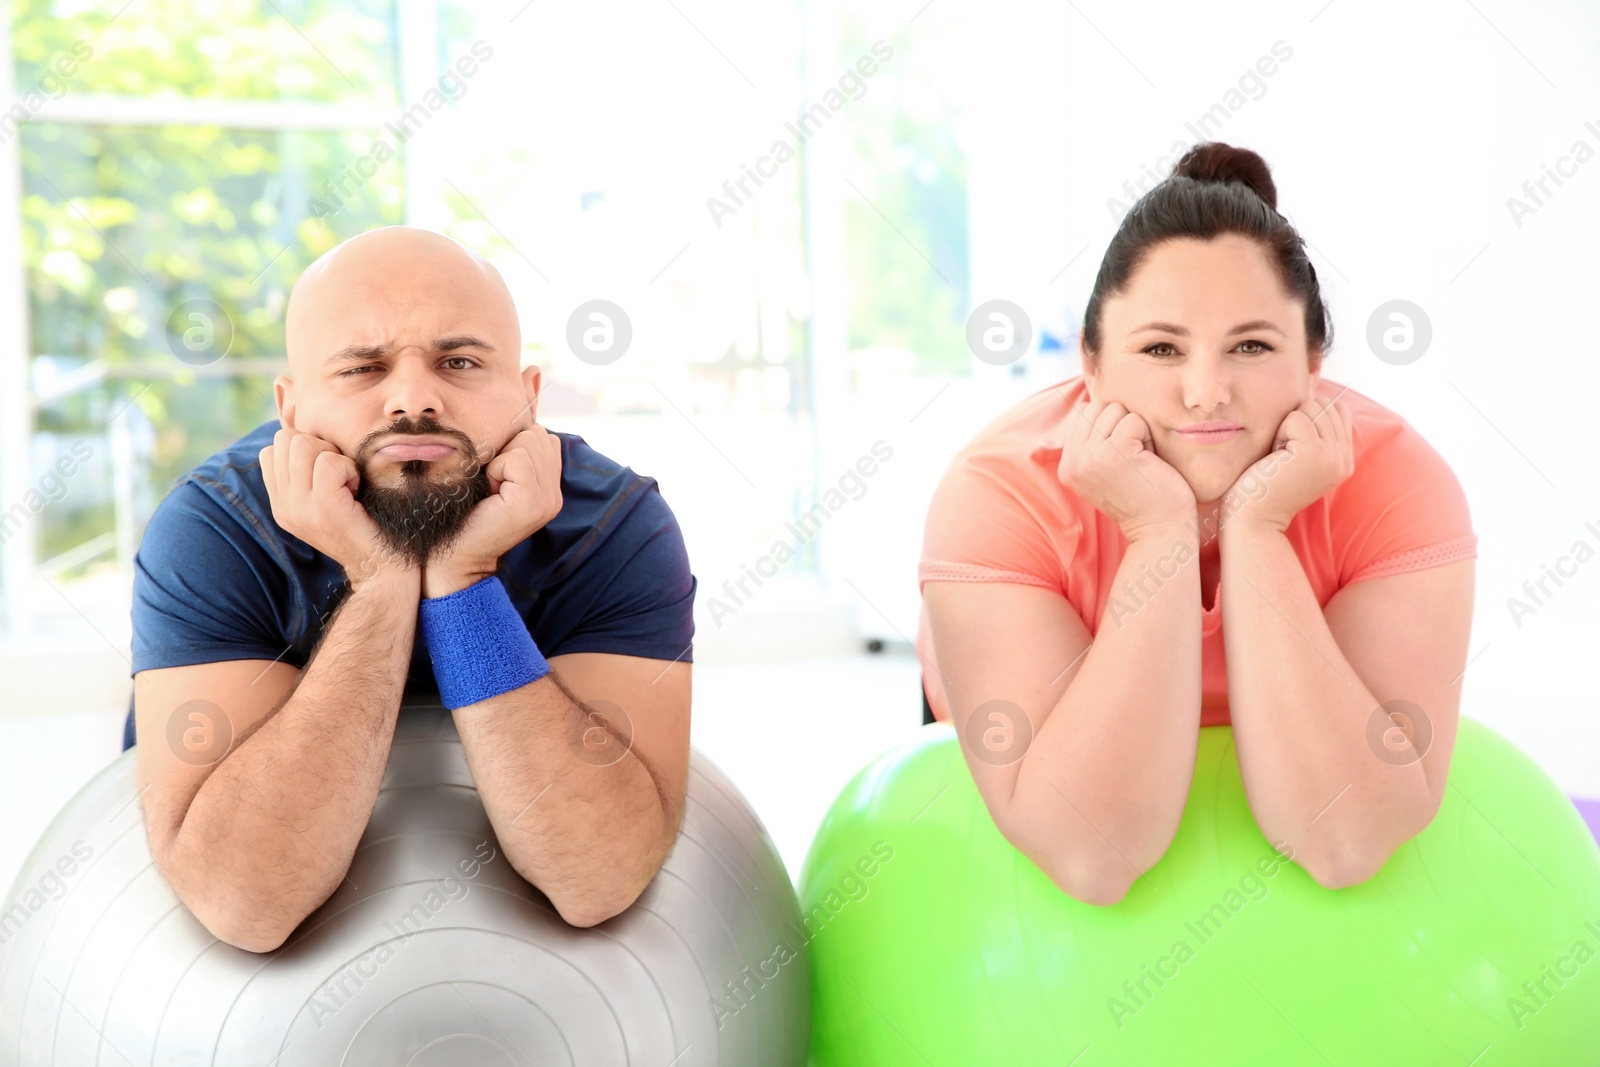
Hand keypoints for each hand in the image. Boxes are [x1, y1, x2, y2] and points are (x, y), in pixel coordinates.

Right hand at [258, 426, 409, 583]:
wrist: (382, 571)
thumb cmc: (365, 528)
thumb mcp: (327, 502)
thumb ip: (309, 475)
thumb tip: (308, 434)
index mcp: (281, 504)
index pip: (272, 450)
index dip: (305, 448)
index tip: (329, 472)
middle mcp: (283, 506)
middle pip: (285, 440)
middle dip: (319, 446)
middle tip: (341, 475)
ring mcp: (299, 508)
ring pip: (303, 446)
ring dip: (335, 457)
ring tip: (348, 483)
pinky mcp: (323, 508)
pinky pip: (328, 462)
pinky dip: (348, 468)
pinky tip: (356, 490)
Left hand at [424, 426, 563, 595]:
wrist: (453, 559)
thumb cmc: (463, 516)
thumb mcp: (493, 479)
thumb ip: (512, 455)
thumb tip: (514, 419)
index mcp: (549, 488)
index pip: (541, 437)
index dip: (511, 447)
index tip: (494, 479)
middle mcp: (555, 494)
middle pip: (537, 435)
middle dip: (507, 450)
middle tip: (491, 485)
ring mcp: (548, 500)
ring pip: (529, 442)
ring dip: (501, 459)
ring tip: (490, 489)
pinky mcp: (532, 502)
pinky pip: (519, 458)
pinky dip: (497, 469)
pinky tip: (490, 493)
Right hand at [1031, 398, 1195, 542]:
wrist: (1160, 529)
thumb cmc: (1142, 496)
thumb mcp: (1104, 470)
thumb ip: (1091, 442)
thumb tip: (1090, 402)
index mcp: (1067, 466)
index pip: (1082, 414)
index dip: (1109, 427)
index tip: (1121, 459)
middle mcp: (1073, 462)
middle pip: (1097, 407)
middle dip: (1121, 424)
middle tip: (1133, 458)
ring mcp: (1091, 457)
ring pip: (1114, 409)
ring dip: (1135, 430)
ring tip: (1140, 460)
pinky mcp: (1114, 452)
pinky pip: (1133, 419)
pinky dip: (1147, 435)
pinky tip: (1148, 460)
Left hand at [1225, 395, 1353, 533]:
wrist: (1252, 519)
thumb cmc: (1262, 484)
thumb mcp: (1294, 452)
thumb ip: (1311, 425)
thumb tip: (1312, 379)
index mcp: (1343, 458)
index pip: (1336, 407)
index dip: (1306, 416)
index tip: (1290, 447)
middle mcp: (1344, 458)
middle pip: (1323, 403)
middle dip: (1295, 421)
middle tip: (1282, 455)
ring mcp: (1333, 456)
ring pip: (1310, 407)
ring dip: (1285, 427)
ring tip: (1279, 457)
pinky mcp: (1315, 453)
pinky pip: (1295, 417)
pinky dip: (1279, 433)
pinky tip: (1275, 459)